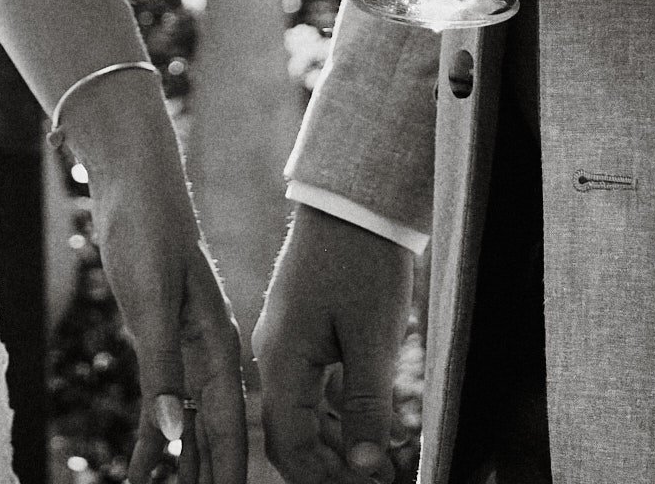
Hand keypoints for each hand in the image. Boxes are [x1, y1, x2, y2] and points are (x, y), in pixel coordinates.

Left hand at [69, 71, 249, 482]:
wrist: (135, 184)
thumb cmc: (148, 230)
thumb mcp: (153, 299)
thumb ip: (162, 366)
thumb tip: (172, 434)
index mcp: (219, 346)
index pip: (228, 428)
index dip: (227, 474)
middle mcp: (210, 355)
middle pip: (213, 436)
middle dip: (206, 479)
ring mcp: (188, 350)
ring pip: (190, 426)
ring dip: (181, 467)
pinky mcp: (163, 342)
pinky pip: (163, 402)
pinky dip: (155, 438)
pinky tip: (143, 468)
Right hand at [255, 206, 410, 482]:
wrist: (353, 199)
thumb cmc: (363, 262)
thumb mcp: (373, 339)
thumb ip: (367, 406)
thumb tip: (365, 469)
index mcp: (282, 360)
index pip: (291, 447)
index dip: (328, 480)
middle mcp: (274, 355)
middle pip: (291, 437)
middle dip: (330, 470)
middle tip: (379, 479)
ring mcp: (285, 342)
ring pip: (301, 417)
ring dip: (336, 446)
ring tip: (381, 461)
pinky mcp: (302, 329)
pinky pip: (310, 391)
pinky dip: (337, 417)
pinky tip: (369, 426)